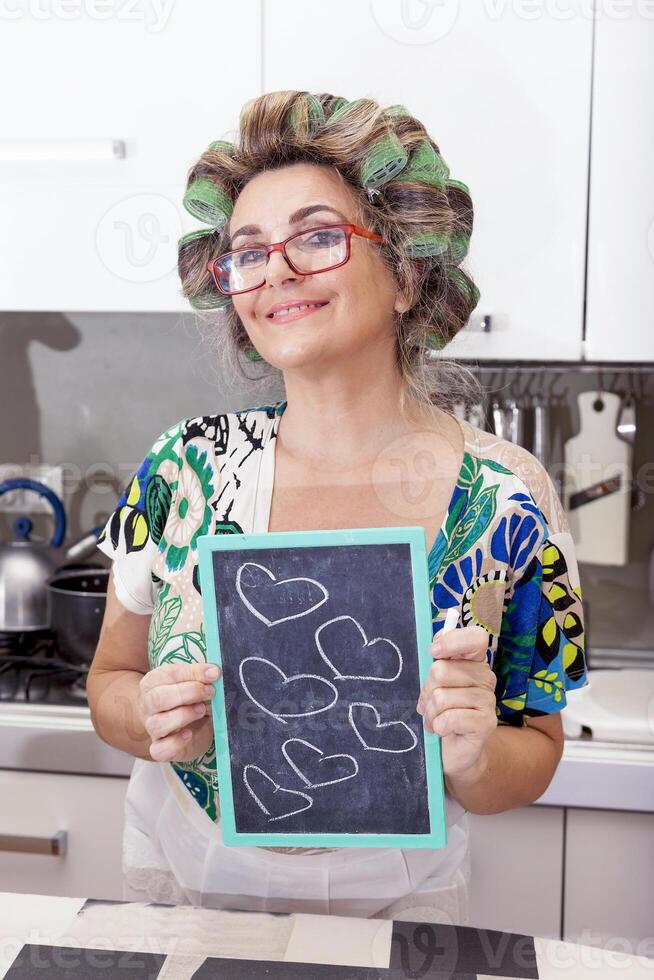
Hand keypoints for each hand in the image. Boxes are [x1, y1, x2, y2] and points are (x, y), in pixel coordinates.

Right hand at [138, 661, 220, 762]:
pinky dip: (175, 743)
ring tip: (202, 710)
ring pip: (157, 724)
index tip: (214, 673)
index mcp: (153, 682)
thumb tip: (213, 672)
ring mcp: (152, 728)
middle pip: (156, 698)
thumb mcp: (197, 684)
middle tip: (210, 692)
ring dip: (183, 716)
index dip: (192, 673)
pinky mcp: (160, 748)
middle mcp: (148, 705)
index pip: (166, 675)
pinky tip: (189, 734)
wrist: (192, 727)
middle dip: (187, 693)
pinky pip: (159, 750)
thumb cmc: (192, 700)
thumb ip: (202, 677)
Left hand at [416, 624, 496, 778]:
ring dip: (431, 712)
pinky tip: (443, 730)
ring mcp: (488, 700)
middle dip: (428, 690)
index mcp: (474, 662)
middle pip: (441, 670)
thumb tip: (436, 645)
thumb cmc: (443, 711)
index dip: (452, 641)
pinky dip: (438, 726)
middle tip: (431, 704)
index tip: (434, 652)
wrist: (455, 750)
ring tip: (436, 719)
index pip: (476, 638)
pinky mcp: (486, 723)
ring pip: (441, 697)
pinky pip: (449, 718)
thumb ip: (437, 662)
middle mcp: (485, 678)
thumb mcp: (435, 684)